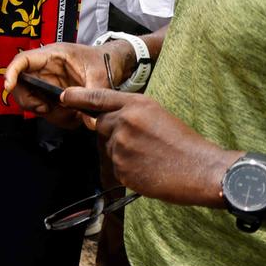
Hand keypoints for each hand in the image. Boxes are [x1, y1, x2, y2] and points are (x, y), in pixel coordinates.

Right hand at [4, 41, 133, 127]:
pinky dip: (55, 116)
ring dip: (45, 111)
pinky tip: (72, 116)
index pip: (23, 60)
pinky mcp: (51, 94)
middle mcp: (45, 68)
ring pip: (31, 99)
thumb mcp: (100, 77)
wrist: (112, 63)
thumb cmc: (103, 62)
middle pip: (20, 84)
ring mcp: (46, 82)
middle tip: (44, 109)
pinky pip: (44, 108)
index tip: (8, 86)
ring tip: (69, 114)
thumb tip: (87, 121)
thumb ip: (92, 96)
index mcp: (53, 55)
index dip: (11, 72)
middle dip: (28, 100)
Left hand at [62, 87, 233, 207]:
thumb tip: (110, 118)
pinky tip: (148, 169)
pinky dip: (128, 169)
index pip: (98, 97)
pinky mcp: (121, 169)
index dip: (78, 97)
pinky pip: (116, 167)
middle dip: (112, 132)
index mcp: (136, 104)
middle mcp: (124, 122)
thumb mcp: (157, 114)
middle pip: (100, 124)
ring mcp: (121, 146)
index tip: (65, 96)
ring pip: (108, 148)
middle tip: (138, 142)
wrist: (200, 169)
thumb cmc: (184, 142)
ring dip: (122, 152)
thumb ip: (130, 113)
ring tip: (149, 157)